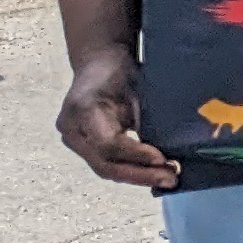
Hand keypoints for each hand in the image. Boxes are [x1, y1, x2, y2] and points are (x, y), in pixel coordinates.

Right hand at [57, 46, 178, 188]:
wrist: (98, 63)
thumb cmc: (120, 72)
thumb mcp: (136, 88)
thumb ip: (145, 118)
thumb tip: (167, 151)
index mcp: (82, 109)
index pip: (108, 144)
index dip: (136, 155)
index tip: (163, 159)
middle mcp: (71, 129)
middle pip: (104, 164)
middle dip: (140, 175)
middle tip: (171, 179)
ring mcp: (73, 139)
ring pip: (105, 168)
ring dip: (137, 176)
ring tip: (167, 178)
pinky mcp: (81, 146)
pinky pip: (105, 163)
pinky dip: (130, 170)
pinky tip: (153, 173)